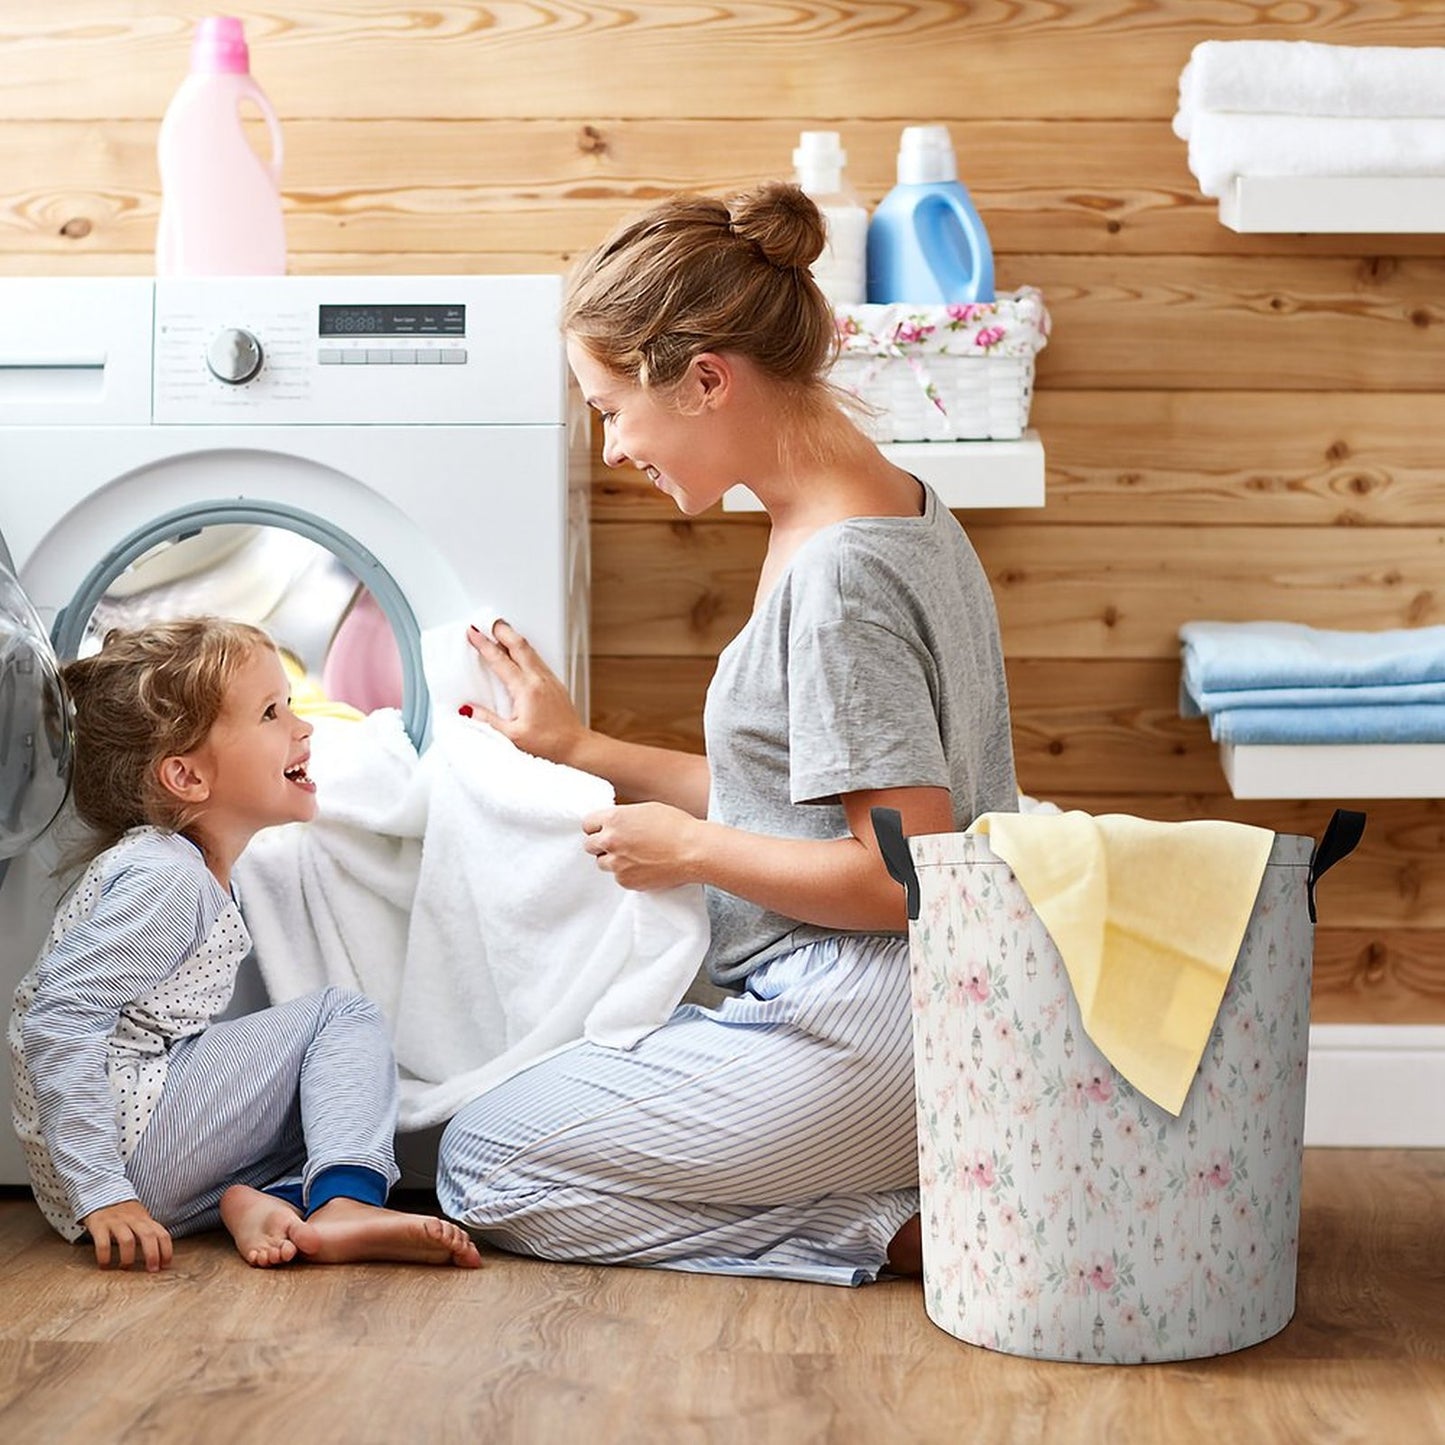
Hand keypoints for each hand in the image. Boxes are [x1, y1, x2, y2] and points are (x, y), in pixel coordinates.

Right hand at [84, 1200, 172, 1271]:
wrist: (101, 1192)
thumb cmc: (123, 1211)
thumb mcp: (140, 1218)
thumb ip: (149, 1232)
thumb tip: (160, 1255)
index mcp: (145, 1219)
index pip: (162, 1234)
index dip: (166, 1250)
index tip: (166, 1265)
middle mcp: (133, 1219)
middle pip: (148, 1236)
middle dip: (152, 1254)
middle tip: (152, 1270)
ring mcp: (116, 1221)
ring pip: (127, 1240)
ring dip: (128, 1257)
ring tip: (126, 1268)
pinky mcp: (99, 1225)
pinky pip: (103, 1243)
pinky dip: (105, 1256)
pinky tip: (104, 1265)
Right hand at [464, 621, 588, 764]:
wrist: (575, 746)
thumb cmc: (548, 744)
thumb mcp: (512, 736)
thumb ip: (488, 720)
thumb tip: (468, 710)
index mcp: (526, 689)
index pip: (500, 660)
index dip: (484, 644)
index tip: (473, 633)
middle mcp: (539, 679)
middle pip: (519, 645)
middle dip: (502, 630)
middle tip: (488, 622)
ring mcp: (549, 679)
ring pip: (530, 650)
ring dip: (514, 638)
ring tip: (501, 632)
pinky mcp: (555, 684)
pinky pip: (537, 660)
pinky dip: (524, 651)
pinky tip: (519, 654)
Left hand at [581, 802, 702, 890]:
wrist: (694, 851)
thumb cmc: (677, 827)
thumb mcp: (646, 810)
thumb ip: (624, 817)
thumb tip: (614, 824)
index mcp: (614, 819)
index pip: (587, 824)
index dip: (597, 827)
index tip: (603, 830)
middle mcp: (611, 841)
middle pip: (589, 845)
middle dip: (601, 844)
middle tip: (618, 844)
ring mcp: (617, 864)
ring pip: (602, 863)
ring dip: (612, 860)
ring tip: (634, 856)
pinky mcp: (627, 881)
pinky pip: (618, 877)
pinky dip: (627, 873)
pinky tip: (644, 866)